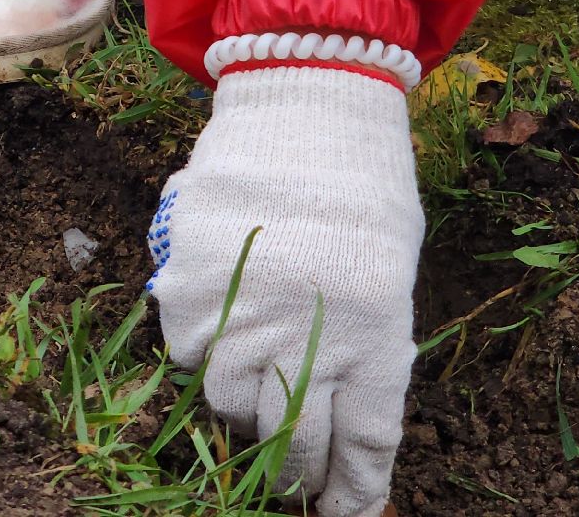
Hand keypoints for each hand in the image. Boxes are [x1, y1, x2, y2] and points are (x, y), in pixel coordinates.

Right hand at [147, 66, 422, 516]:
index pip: (366, 440)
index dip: (354, 488)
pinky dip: (201, 353)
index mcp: (377, 330)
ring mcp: (243, 310)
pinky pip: (187, 352)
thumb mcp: (391, 274)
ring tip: (255, 391)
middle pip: (295, 438)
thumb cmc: (363, 187)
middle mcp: (309, 330)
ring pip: (230, 403)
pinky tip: (220, 330)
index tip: (345, 513)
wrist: (305, 103)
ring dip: (245, 410)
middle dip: (297, 473)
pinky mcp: (191, 286)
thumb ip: (371, 348)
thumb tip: (343, 420)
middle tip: (296, 485)